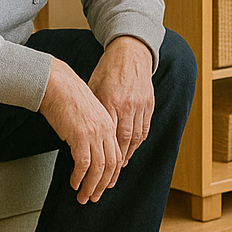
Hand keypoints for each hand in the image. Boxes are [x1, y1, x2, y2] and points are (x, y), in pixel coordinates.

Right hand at [39, 59, 119, 203]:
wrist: (56, 83)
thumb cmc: (66, 95)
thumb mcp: (86, 113)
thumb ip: (92, 129)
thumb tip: (87, 149)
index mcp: (109, 123)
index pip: (116, 154)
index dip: (112, 173)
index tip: (106, 185)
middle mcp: (105, 130)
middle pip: (111, 165)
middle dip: (103, 185)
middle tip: (95, 197)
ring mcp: (94, 133)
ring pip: (99, 168)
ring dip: (91, 186)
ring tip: (84, 197)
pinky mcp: (80, 136)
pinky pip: (83, 163)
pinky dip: (80, 177)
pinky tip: (75, 183)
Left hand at [87, 35, 154, 165]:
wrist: (130, 53)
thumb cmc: (107, 70)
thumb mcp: (93, 87)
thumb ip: (92, 108)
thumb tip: (82, 128)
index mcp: (110, 101)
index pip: (106, 135)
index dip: (102, 153)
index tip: (96, 168)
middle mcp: (127, 106)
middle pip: (123, 141)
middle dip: (115, 162)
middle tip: (108, 177)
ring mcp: (140, 105)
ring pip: (136, 137)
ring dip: (128, 154)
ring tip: (119, 167)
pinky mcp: (149, 104)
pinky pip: (145, 128)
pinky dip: (138, 142)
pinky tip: (131, 149)